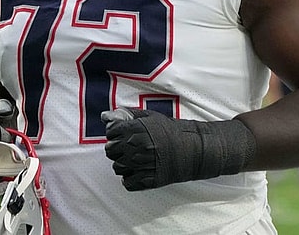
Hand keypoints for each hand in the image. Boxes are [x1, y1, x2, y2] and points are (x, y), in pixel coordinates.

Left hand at [101, 108, 255, 190]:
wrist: (193, 148)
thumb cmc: (171, 131)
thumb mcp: (150, 117)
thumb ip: (127, 115)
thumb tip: (105, 115)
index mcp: (136, 129)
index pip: (111, 132)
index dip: (115, 133)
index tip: (122, 134)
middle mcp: (136, 146)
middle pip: (111, 150)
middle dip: (117, 148)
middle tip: (128, 148)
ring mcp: (141, 164)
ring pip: (117, 167)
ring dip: (123, 164)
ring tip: (135, 160)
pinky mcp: (148, 180)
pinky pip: (127, 183)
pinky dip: (130, 179)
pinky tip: (138, 171)